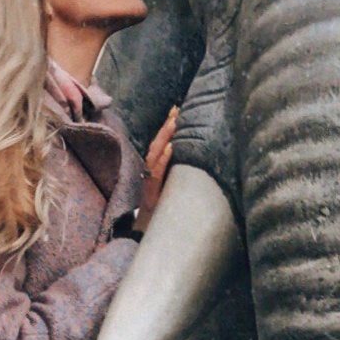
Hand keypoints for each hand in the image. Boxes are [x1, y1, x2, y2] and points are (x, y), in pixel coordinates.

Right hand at [136, 107, 176, 230]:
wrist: (151, 229)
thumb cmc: (163, 207)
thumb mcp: (170, 185)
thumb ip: (174, 170)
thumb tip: (189, 156)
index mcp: (155, 168)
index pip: (161, 142)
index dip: (168, 126)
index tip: (177, 110)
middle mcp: (151, 171)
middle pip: (157, 143)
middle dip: (167, 126)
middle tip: (176, 109)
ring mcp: (150, 180)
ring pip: (155, 153)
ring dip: (165, 137)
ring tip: (174, 122)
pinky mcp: (151, 190)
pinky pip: (156, 172)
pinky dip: (163, 159)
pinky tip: (171, 148)